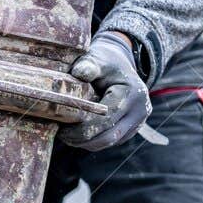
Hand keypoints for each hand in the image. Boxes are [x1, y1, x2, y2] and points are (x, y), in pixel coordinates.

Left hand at [59, 32, 151, 151]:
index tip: (62, 128)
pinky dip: (93, 141)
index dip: (82, 128)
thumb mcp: (96, 59)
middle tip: (61, 135)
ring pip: (109, 142)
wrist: (119, 63)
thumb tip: (79, 72)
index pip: (105, 119)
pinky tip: (78, 134)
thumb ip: (89, 65)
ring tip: (67, 136)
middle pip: (108, 136)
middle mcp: (141, 110)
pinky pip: (110, 141)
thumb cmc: (103, 62)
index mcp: (133, 93)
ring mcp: (138, 121)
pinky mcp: (132, 128)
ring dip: (86, 143)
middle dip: (82, 139)